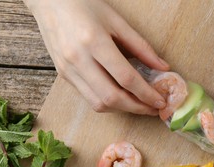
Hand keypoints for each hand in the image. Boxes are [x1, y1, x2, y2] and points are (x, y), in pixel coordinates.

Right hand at [23, 0, 168, 114]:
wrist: (50, 2)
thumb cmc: (85, 6)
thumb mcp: (117, 21)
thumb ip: (141, 46)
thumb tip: (163, 67)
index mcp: (94, 42)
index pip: (125, 78)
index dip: (146, 93)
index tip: (160, 101)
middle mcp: (79, 60)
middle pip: (112, 97)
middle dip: (137, 107)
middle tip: (154, 109)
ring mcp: (69, 70)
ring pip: (99, 103)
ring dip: (123, 109)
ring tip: (140, 105)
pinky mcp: (64, 76)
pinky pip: (89, 98)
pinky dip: (109, 103)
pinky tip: (122, 98)